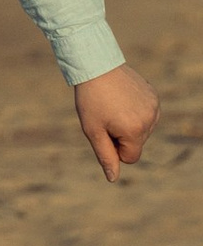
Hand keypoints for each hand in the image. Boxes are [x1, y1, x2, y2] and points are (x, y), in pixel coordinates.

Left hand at [75, 62, 159, 181]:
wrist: (96, 67)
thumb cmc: (90, 101)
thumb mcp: (93, 131)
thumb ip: (105, 156)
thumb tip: (113, 178)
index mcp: (135, 131)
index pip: (131, 157)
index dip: (114, 148)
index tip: (103, 132)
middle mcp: (150, 120)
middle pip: (136, 143)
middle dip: (121, 136)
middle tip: (106, 116)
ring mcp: (155, 107)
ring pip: (142, 130)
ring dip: (128, 124)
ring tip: (113, 107)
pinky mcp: (154, 96)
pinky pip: (146, 114)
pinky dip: (134, 111)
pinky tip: (122, 99)